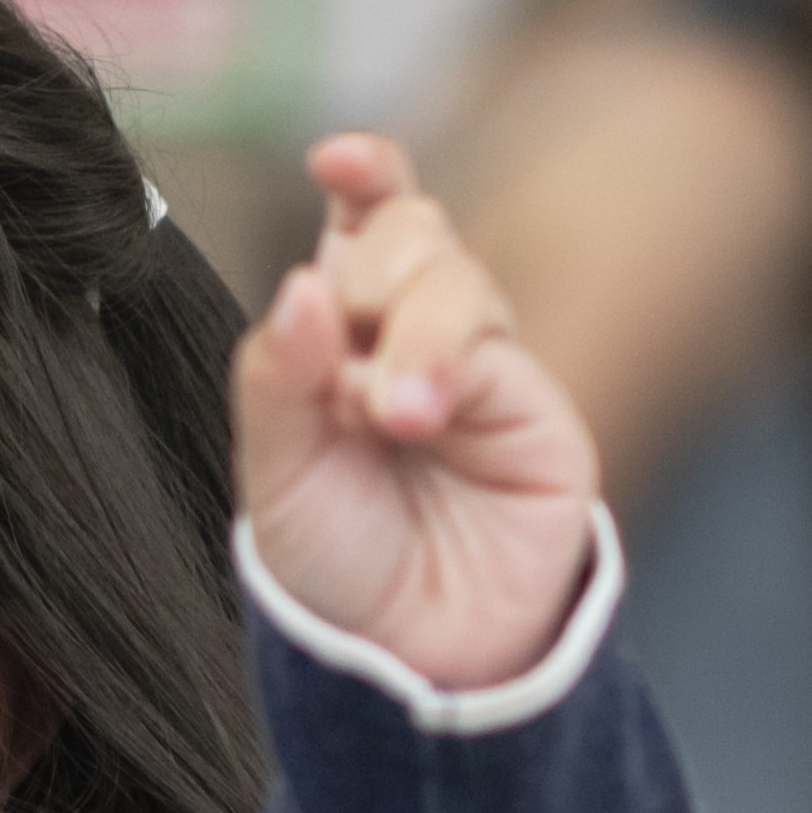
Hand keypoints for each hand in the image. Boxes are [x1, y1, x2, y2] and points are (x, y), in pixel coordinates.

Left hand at [230, 132, 600, 692]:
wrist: (407, 656)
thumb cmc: (332, 564)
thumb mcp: (277, 473)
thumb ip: (279, 378)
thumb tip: (299, 281)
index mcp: (338, 337)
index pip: (358, 227)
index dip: (364, 175)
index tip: (340, 156)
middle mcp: (410, 338)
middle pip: (408, 233)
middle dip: (372, 266)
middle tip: (344, 367)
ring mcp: (477, 368)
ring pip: (454, 277)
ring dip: (409, 327)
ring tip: (383, 414)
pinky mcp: (534, 409)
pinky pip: (492, 346)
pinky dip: (442, 366)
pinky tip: (413, 416)